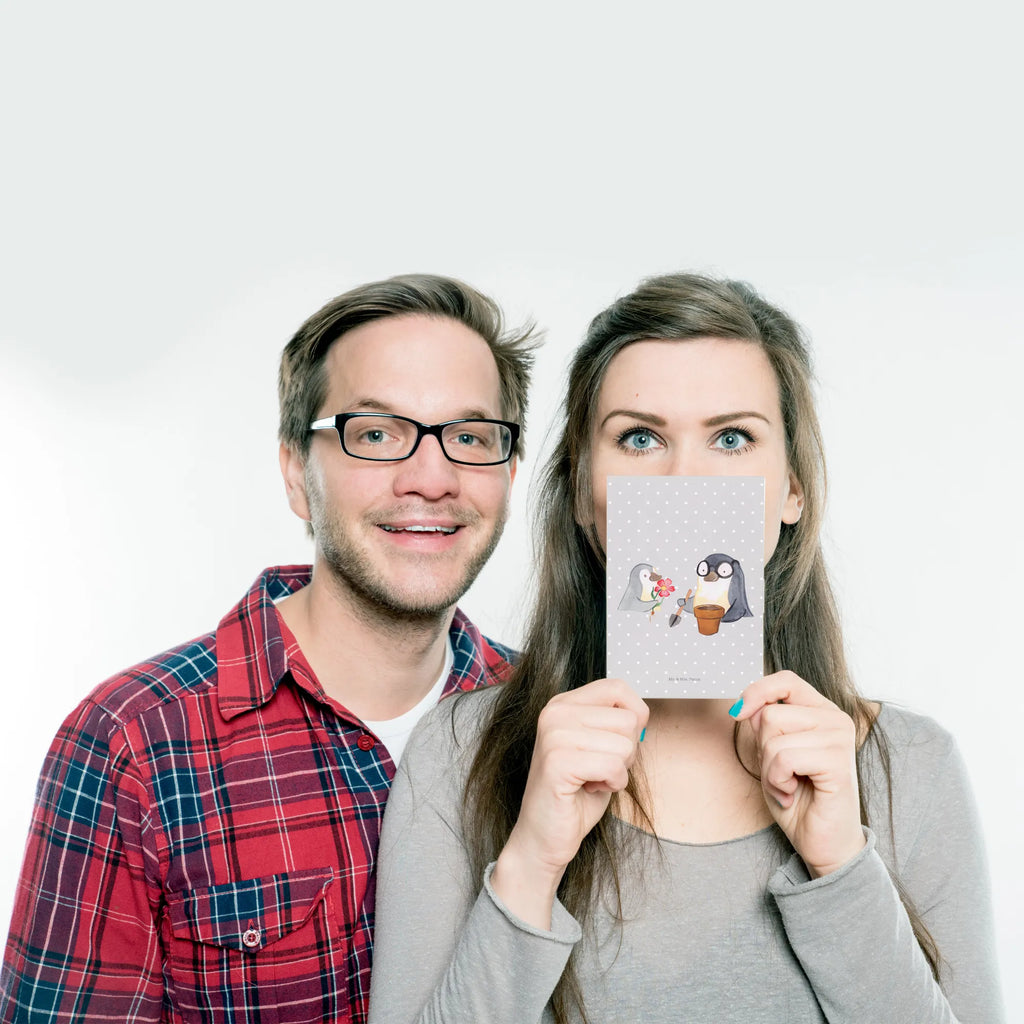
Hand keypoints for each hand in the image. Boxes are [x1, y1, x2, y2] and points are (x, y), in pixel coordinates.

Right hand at [491, 678, 647, 927]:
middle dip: (626, 752)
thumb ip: (615, 724)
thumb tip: (642, 714)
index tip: (619, 742)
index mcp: (563, 703)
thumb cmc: (575, 794)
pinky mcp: (558, 761)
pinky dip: (613, 784)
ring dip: (619, 771)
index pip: (618, 688)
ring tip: (592, 779)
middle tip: (599, 768)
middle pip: (628, 720)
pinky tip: (590, 789)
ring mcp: (554, 734)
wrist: (545, 835)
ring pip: (624, 744)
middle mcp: (555, 712)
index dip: (634, 716)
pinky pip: (613, 766)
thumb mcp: (599, 747)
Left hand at [732, 671, 864, 877]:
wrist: (821, 842)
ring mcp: (840, 739)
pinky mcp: (839, 763)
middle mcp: (835, 719)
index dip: (757, 691)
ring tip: (788, 786)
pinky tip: (793, 794)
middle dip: (762, 749)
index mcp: (821, 711)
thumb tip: (747, 707)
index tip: (738, 713)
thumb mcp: (771, 754)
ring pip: (774, 737)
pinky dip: (778, 781)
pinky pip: (784, 758)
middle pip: (770, 714)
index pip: (786, 681)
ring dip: (769, 770)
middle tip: (781, 774)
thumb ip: (765, 726)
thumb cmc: (798, 798)